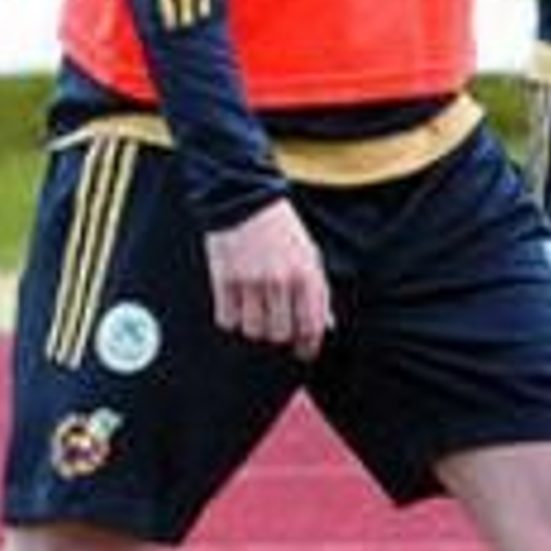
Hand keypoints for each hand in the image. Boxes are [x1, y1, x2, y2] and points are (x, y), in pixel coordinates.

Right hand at [205, 199, 332, 360]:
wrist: (244, 198)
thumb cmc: (282, 229)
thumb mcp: (310, 255)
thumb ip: (319, 292)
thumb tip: (326, 327)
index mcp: (306, 274)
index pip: (311, 326)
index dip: (308, 346)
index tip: (303, 352)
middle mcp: (279, 280)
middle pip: (280, 334)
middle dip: (279, 336)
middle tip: (276, 326)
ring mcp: (250, 281)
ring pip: (253, 331)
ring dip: (255, 328)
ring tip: (255, 313)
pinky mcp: (224, 279)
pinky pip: (227, 319)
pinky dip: (232, 319)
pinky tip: (237, 305)